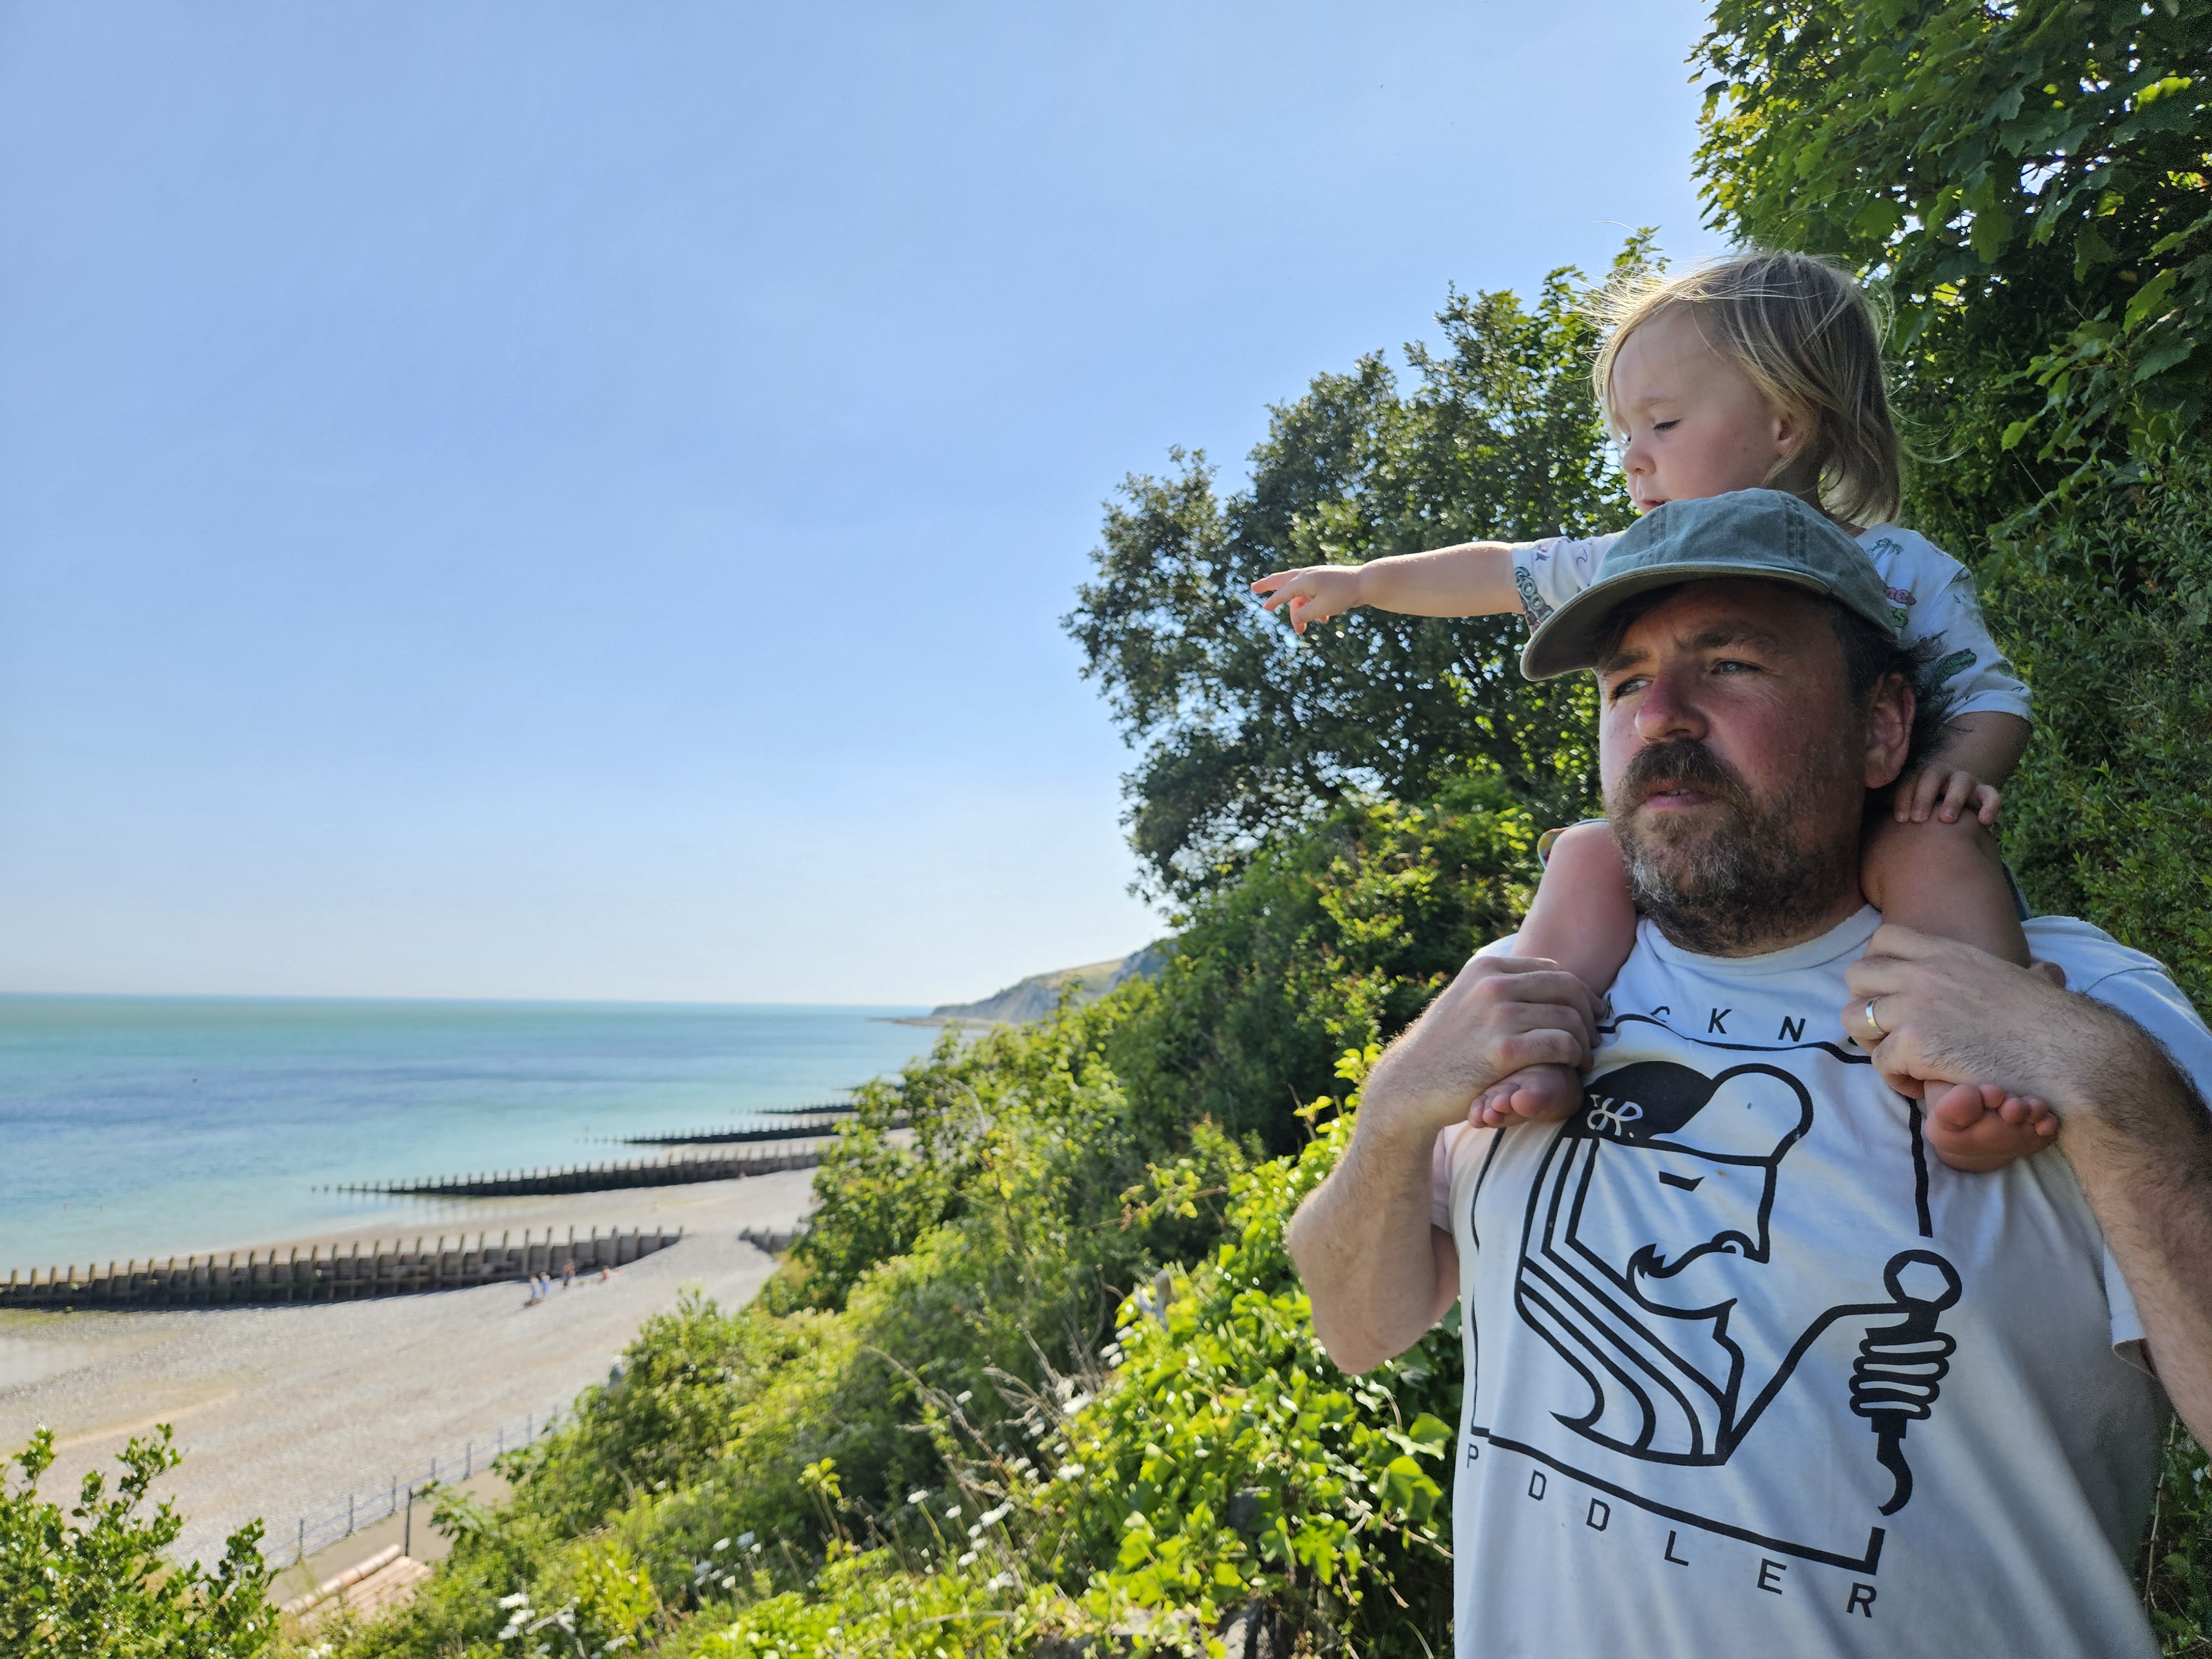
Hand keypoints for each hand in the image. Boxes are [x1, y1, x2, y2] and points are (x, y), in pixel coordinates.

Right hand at [1250, 565, 1364, 632]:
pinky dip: (1313, 608)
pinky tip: (1324, 620)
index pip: (1284, 592)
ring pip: (1299, 593)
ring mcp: (1316, 577)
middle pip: (1282, 580)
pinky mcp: (1325, 582)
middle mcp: (1307, 575)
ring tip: (1301, 630)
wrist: (1366, 583)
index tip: (1266, 609)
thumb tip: (1295, 619)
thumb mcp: (1322, 609)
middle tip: (1253, 588)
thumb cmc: (1343, 594)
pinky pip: (1312, 596)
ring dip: (1299, 611)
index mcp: (1304, 580)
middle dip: (1268, 586)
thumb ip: (1304, 614)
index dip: (1274, 602)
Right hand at [1363, 955, 1601, 1137]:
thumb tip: (1548, 979)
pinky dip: (1574, 1057)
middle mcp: (1492, 985)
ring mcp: (1497, 1016)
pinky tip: (1571, 1069)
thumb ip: (1498, 987)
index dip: (1580, 994)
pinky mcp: (1503, 1050)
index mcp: (1486, 968)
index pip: (1555, 970)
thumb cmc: (1443, 1048)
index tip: (1589, 1015)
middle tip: (1593, 1039)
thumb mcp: (1464, 1001)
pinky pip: (1560, 1045)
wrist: (1409, 1085)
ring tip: (1581, 1059)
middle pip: (1569, 989)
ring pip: (1569, 1018)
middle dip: (1589, 1014)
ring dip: (1584, 1042)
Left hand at [1843, 924, 2098, 1104]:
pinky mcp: (1916, 1043)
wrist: (2071, 1056)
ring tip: (1903, 1062)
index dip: (1878, 966)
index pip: (1885, 938)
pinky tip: (1923, 1086)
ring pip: (1854, 1018)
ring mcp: (1917, 1006)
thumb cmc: (2059, 1026)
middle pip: (1856, 975)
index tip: (1893, 993)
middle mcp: (1926, 972)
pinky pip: (1879, 1062)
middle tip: (1893, 1034)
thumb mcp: (2034, 983)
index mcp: (1951, 953)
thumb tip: (2046, 974)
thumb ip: (2025, 975)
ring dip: (1872, 1043)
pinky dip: (1895, 1079)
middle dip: (1866, 1005)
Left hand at [1892, 763, 1999, 825]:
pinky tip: (1984, 821)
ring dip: (1954, 799)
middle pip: (1932, 775)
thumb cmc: (1918, 810)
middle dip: (1924, 796)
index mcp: (1918, 776)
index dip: (1903, 797)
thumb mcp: (1903, 806)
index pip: (1908, 780)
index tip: (1899, 819)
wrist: (1950, 802)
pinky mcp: (1984, 792)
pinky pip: (1991, 795)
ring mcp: (1964, 781)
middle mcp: (1941, 774)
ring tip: (1946, 819)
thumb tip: (1852, 814)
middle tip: (1917, 819)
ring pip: (1961, 781)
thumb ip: (1882, 806)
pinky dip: (1991, 805)